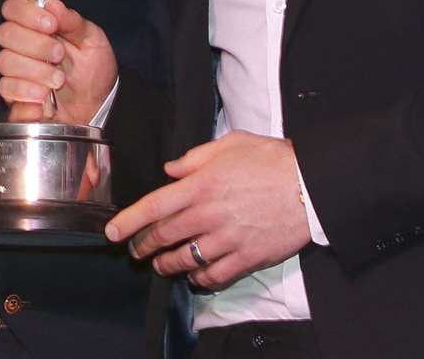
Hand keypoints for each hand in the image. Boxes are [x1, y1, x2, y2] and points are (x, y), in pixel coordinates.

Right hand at [0, 0, 115, 123]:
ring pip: (5, 62)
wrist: (96, 105)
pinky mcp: (14, 95)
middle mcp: (21, 45)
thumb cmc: (92, 69)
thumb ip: (72, 22)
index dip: (26, 14)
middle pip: (5, 34)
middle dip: (35, 44)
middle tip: (59, 54)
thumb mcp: (91, 40)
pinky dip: (26, 93)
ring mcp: (15, 70)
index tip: (51, 25)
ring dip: (35, 71)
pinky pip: (6, 90)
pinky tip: (44, 98)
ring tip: (58, 80)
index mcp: (36, 25)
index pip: (13, 8)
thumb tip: (52, 4)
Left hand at [105, 131, 311, 289]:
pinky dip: (200, 278)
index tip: (112, 233)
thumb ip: (194, 157)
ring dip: (166, 264)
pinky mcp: (247, 257)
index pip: (153, 206)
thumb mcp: (229, 144)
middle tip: (135, 249)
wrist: (311, 184)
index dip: (128, 222)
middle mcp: (208, 214)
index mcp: (200, 184)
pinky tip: (195, 275)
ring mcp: (227, 238)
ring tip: (159, 265)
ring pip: (185, 259)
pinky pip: (215, 275)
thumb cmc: (270, 159)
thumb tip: (170, 169)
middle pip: (164, 236)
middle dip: (143, 245)